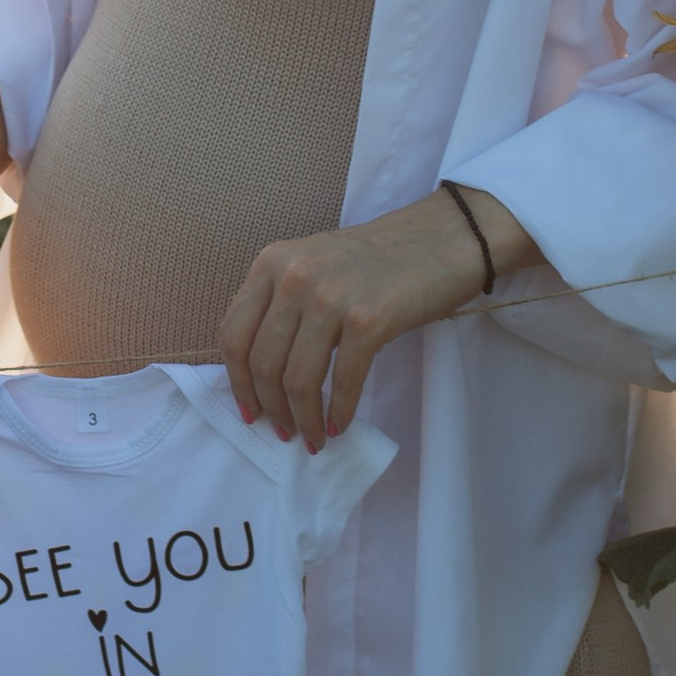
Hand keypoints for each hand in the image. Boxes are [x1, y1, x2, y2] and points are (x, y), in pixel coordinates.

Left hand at [220, 185, 535, 449]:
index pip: (233, 334)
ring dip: (303, 419)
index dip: (237, 382)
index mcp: (271, 262)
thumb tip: (259, 374)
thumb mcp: (311, 265)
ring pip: (299, 379)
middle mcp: (294, 276)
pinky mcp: (370, 319)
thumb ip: (280, 303)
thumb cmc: (376, 259)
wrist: (442, 238)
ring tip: (311, 438)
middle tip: (284, 433)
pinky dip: (340, 412)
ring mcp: (331, 297)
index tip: (249, 410)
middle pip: (264, 363)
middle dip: (271, 409)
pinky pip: (344, 381)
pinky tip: (340, 426)